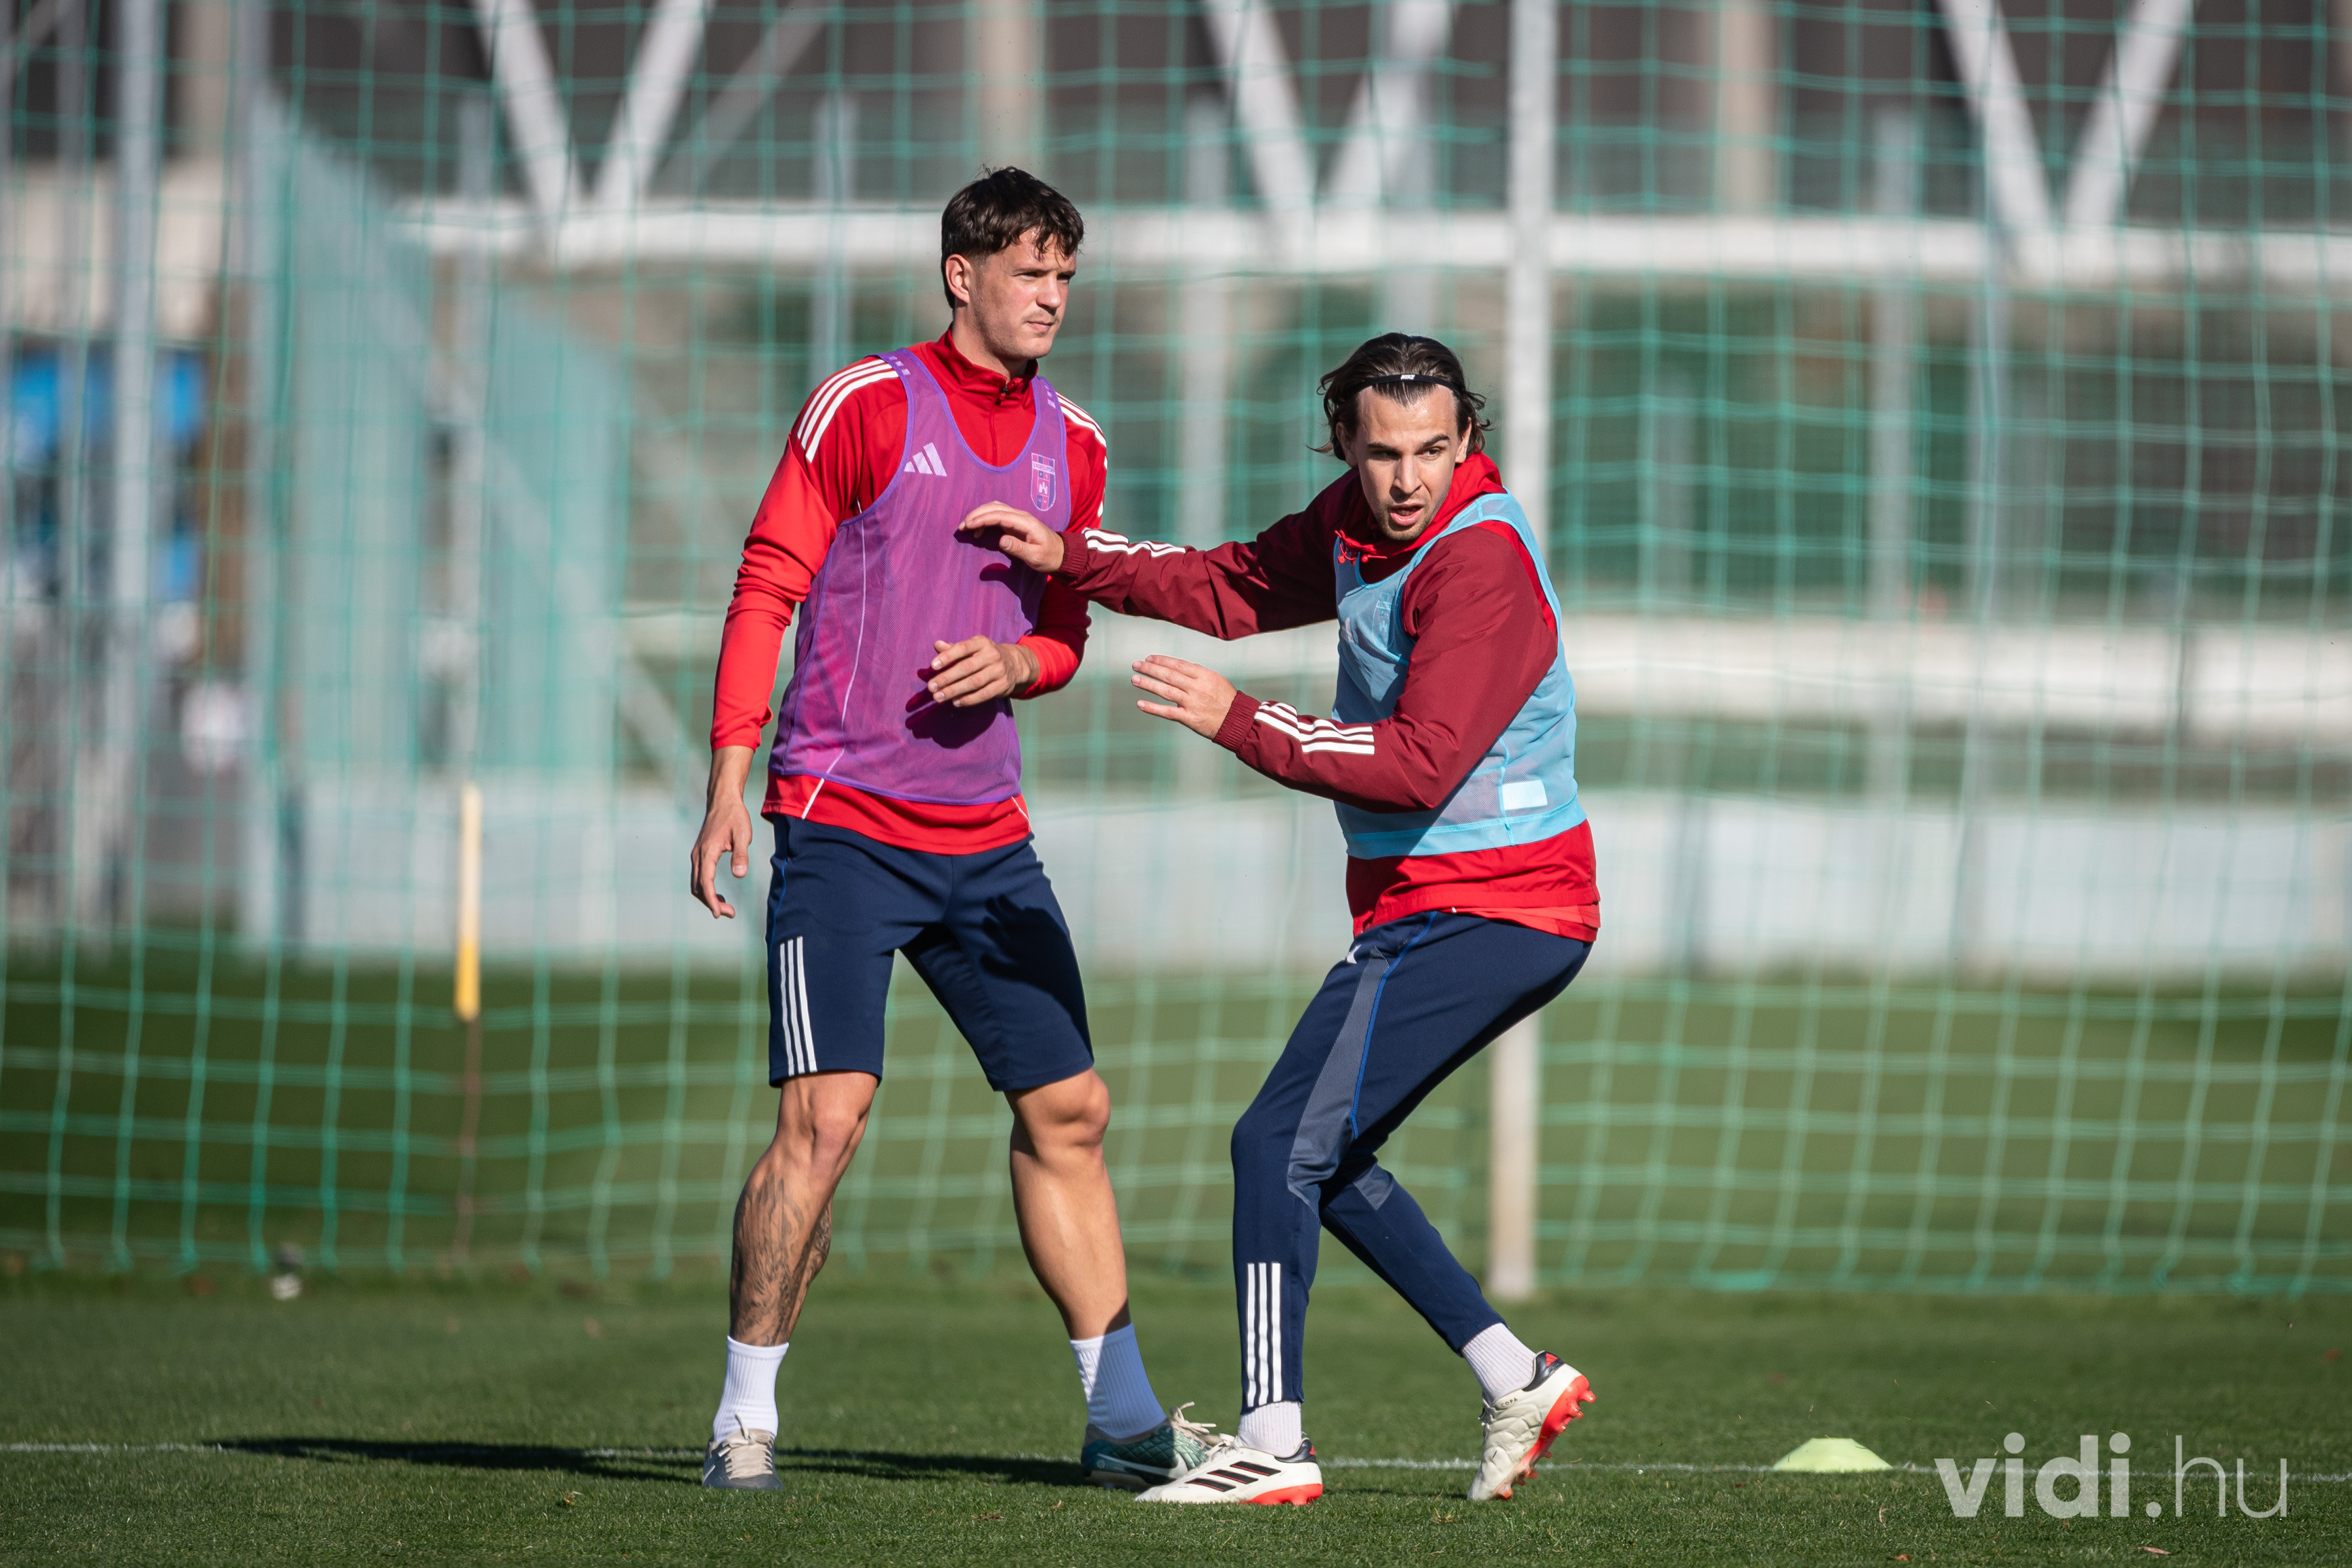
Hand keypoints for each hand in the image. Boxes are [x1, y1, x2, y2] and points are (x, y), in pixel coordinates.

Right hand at [690, 746, 755, 918]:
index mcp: (707, 852)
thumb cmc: (735, 816)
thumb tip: (740, 875)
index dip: (711, 900)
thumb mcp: (743, 834)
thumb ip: (741, 854)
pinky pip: (699, 877)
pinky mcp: (699, 854)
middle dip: (711, 903)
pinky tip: (720, 896)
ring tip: (726, 908)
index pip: (705, 883)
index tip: (719, 914)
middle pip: (698, 887)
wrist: (723, 800)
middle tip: (730, 913)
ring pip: (696, 884)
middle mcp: (698, 855)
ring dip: (708, 898)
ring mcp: (697, 855)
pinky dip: (707, 889)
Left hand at [927, 636, 1038, 706]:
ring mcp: (999, 671)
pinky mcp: (1003, 686)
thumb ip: (954, 648)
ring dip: (954, 691)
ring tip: (938, 697)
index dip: (947, 656)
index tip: (933, 666)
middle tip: (931, 687)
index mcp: (981, 643)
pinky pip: (984, 694)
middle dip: (947, 678)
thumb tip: (937, 645)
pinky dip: (968, 699)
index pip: (963, 648)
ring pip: (974, 683)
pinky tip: (955, 702)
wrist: (1014, 664)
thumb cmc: (985, 656)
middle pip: (966, 667)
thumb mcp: (973, 648)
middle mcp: (992, 655)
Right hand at [956, 502, 1065, 572]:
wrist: (1061, 553)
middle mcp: (1021, 516)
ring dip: (979, 515)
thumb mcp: (1035, 557)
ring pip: (995, 509)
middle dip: (976, 514)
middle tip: (962, 526)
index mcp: (1026, 523)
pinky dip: (985, 519)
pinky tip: (978, 531)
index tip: (968, 526)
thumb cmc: (1049, 556)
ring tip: (966, 527)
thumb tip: (1001, 540)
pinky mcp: (1015, 522)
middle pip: (995, 507)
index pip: (1000, 515)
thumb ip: (1018, 548)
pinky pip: (997, 515)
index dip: (983, 518)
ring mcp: (1018, 518)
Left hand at [1131, 655, 1236, 739]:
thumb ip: (1197, 673)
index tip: (1149, 658)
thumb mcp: (1216, 679)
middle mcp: (1197, 688)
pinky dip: (1153, 708)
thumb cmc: (1226, 698)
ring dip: (1148, 684)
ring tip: (1134, 679)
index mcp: (1204, 675)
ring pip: (1166, 691)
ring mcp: (1192, 703)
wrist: (1236, 720)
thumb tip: (1179, 666)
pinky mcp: (1190, 718)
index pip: (1178, 665)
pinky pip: (1168, 712)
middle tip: (1136, 665)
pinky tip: (1140, 704)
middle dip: (1150, 669)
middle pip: (1169, 676)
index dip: (1162, 660)